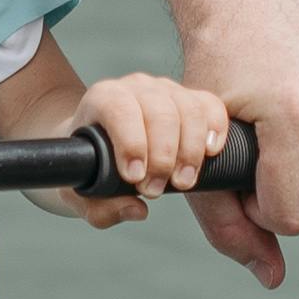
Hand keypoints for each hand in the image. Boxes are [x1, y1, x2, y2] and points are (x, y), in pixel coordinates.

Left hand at [62, 72, 229, 228]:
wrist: (101, 145)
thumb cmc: (91, 166)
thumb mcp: (84, 191)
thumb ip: (102, 207)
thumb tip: (138, 210)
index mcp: (103, 98)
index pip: (120, 110)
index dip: (131, 144)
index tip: (135, 178)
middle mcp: (136, 87)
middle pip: (160, 113)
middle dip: (162, 157)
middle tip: (155, 191)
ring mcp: (166, 89)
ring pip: (188, 109)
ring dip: (190, 150)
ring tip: (182, 182)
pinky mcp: (190, 98)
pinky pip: (210, 105)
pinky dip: (215, 128)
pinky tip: (211, 153)